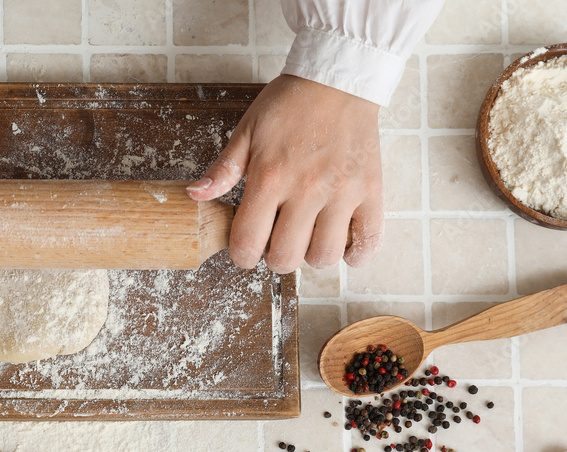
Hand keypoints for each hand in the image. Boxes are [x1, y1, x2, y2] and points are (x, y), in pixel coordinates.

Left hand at [188, 75, 382, 272]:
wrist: (338, 78)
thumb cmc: (290, 104)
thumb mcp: (248, 131)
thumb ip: (223, 169)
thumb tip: (195, 196)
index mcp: (270, 177)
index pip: (248, 242)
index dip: (241, 255)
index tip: (246, 248)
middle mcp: (307, 189)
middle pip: (286, 258)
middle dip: (274, 258)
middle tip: (276, 241)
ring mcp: (342, 193)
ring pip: (324, 256)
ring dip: (310, 256)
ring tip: (307, 238)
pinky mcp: (371, 192)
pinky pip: (368, 241)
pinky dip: (355, 255)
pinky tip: (342, 244)